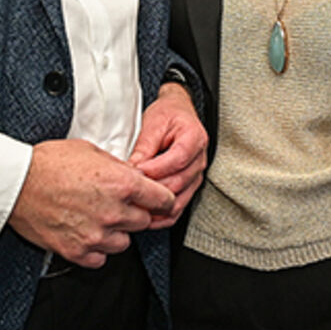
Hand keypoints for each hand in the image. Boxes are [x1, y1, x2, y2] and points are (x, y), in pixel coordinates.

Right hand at [8, 139, 175, 267]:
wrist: (15, 183)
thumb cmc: (48, 162)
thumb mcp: (91, 151)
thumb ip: (118, 167)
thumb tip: (134, 175)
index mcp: (121, 184)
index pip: (162, 199)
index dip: (161, 198)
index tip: (158, 200)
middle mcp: (113, 211)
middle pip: (143, 222)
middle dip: (135, 213)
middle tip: (118, 204)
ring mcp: (95, 235)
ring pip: (124, 243)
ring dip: (116, 232)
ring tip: (98, 219)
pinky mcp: (77, 251)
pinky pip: (100, 258)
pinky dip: (96, 249)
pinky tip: (85, 233)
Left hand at [128, 83, 208, 227]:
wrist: (178, 113)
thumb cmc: (168, 115)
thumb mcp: (154, 123)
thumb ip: (145, 146)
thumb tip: (132, 169)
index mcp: (194, 138)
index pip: (178, 159)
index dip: (156, 168)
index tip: (136, 170)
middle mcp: (199, 160)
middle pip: (178, 182)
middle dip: (153, 188)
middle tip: (130, 188)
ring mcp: (196, 176)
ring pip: (179, 200)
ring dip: (156, 206)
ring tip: (135, 205)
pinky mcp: (188, 188)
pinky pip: (179, 208)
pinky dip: (162, 216)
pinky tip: (146, 216)